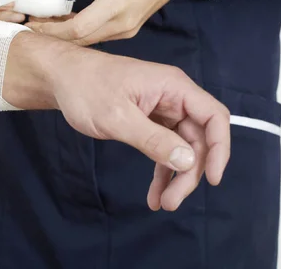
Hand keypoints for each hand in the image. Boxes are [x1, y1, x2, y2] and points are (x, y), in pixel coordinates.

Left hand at [28, 0, 225, 44]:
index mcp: (116, 4)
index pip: (77, 29)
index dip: (51, 30)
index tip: (31, 23)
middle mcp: (122, 24)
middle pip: (81, 40)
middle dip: (54, 35)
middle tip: (32, 24)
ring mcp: (128, 30)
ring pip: (90, 41)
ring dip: (66, 36)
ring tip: (45, 22)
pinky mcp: (130, 30)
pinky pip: (100, 37)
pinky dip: (80, 34)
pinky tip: (66, 22)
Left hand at [50, 46, 229, 210]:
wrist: (60, 78)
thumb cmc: (85, 88)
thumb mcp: (117, 117)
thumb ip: (153, 140)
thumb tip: (188, 161)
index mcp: (173, 86)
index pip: (214, 116)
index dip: (220, 149)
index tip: (213, 179)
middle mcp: (172, 97)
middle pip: (198, 138)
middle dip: (190, 172)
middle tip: (173, 201)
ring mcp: (161, 109)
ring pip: (182, 147)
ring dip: (176, 176)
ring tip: (164, 203)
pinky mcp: (148, 120)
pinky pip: (163, 147)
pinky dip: (161, 170)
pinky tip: (155, 193)